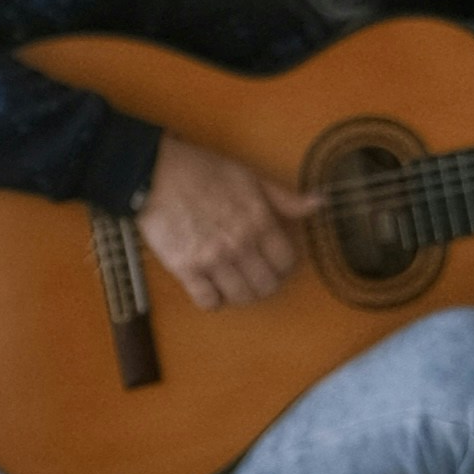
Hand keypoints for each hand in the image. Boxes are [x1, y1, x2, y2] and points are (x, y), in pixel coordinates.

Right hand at [138, 138, 313, 308]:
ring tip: (234, 283)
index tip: (275, 263)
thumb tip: (318, 203)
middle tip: (256, 276)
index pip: (286, 261)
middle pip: (267, 284)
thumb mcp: (249, 178)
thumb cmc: (202, 172)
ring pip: (241, 296)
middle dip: (265, 283)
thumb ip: (284, 197)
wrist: (155, 175)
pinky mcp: (186, 269)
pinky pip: (209, 301)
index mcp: (259, 221)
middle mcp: (240, 244)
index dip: (284, 266)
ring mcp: (213, 259)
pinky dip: (213, 300)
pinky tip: (210, 288)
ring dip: (241, 293)